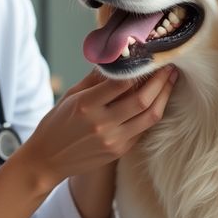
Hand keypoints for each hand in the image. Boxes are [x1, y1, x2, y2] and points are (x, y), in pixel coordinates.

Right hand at [16, 65, 178, 186]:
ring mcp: (113, 140)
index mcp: (86, 105)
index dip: (140, 68)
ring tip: (170, 81)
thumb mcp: (71, 96)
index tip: (151, 57)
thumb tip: (118, 60)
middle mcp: (102, 124)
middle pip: (142, 99)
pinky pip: (143, 129)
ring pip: (150, 116)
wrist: (47, 160)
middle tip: (170, 66)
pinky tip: (157, 100)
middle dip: (160, 80)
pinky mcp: (120, 151)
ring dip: (164, 96)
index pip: (122, 82)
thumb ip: (96, 79)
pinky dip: (152, 112)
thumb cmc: (57, 123)